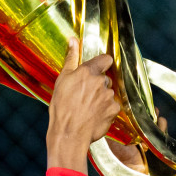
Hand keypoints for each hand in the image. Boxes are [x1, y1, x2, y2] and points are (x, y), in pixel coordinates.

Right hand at [46, 39, 120, 171]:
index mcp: (87, 72)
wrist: (69, 134)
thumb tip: (73, 40)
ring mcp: (109, 96)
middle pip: (105, 79)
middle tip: (84, 96)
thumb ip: (71, 59)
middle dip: (98, 85)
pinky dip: (105, 110)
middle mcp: (101, 82)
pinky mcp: (114, 110)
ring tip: (87, 108)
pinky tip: (94, 116)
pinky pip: (112, 106)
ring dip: (101, 98)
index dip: (101, 65)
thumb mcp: (62, 80)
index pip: (105, 59)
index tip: (96, 71)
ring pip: (108, 93)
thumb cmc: (61, 108)